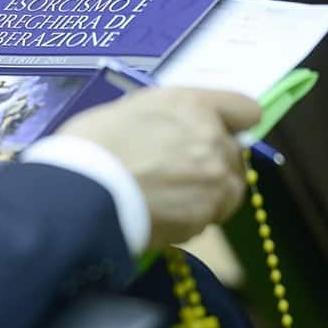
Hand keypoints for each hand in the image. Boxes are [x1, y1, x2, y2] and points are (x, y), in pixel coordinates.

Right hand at [57, 88, 260, 249]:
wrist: (81, 191)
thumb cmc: (92, 144)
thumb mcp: (131, 111)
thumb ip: (168, 119)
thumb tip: (175, 133)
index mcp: (194, 105)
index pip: (245, 110)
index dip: (234, 124)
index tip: (220, 135)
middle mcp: (213, 138)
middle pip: (235, 156)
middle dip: (213, 165)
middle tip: (177, 176)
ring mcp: (213, 180)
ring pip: (229, 192)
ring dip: (207, 197)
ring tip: (170, 202)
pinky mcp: (204, 216)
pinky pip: (206, 220)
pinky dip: (188, 221)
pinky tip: (158, 217)